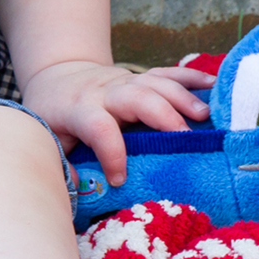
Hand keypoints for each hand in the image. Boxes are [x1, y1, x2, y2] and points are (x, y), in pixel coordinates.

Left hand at [18, 61, 214, 185]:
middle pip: (136, 97)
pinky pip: (168, 72)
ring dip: (182, 97)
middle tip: (185, 139)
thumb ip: (58, 161)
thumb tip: (75, 186)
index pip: (98, 127)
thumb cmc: (53, 114)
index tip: (120, 179)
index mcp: (80, 109)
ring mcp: (126, 80)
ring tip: (205, 117)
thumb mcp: (44, 137)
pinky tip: (213, 85)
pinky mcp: (140, 76)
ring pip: (156, 82)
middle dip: (162, 116)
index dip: (111, 153)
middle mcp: (106, 91)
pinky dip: (191, 78)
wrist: (57, 77)